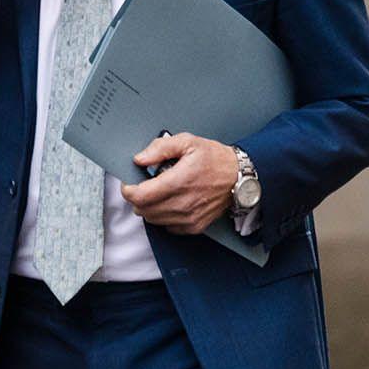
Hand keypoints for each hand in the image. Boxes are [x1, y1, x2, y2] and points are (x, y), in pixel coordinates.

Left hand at [119, 132, 239, 233]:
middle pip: (143, 210)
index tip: (129, 183)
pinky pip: (167, 227)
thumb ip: (160, 148)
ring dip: (149, 208)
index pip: (140, 196)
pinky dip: (163, 217)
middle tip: (144, 185)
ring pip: (153, 220)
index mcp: (179, 181)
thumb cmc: (215, 159)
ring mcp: (189, 217)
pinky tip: (170, 203)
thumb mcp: (187, 142)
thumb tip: (140, 159)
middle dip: (137, 198)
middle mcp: (183, 203)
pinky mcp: (195, 226)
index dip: (128, 190)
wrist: (240, 177)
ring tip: (158, 193)